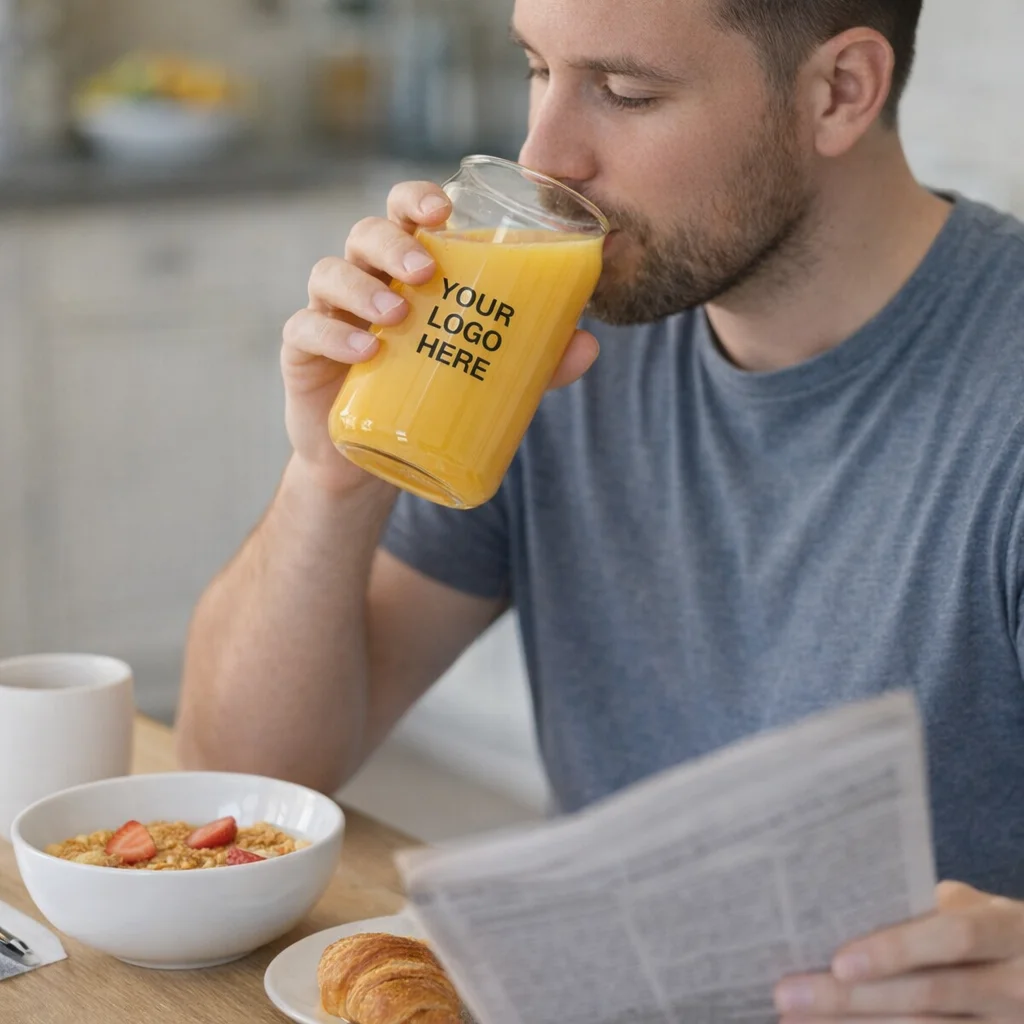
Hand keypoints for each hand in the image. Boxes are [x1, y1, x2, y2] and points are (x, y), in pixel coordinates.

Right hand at [281, 180, 599, 493]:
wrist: (376, 461)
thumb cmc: (432, 399)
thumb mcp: (487, 376)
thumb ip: (535, 360)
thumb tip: (589, 345)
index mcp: (408, 270)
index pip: (405, 214)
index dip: (417, 199)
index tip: (444, 210)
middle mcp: (366, 280)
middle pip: (366, 233)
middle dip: (394, 240)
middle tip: (425, 268)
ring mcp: (331, 314)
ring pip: (332, 274)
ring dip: (364, 287)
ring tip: (400, 313)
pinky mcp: (303, 354)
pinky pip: (306, 330)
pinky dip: (333, 336)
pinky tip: (365, 353)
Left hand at [773, 881, 1023, 1021]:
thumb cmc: (1000, 934)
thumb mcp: (984, 909)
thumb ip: (930, 904)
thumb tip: (853, 892)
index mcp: (1008, 932)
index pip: (954, 939)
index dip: (898, 949)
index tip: (839, 961)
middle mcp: (1015, 987)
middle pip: (929, 996)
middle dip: (852, 999)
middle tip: (787, 994)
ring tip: (797, 1019)